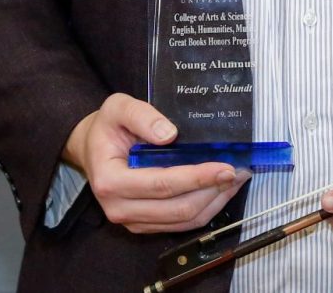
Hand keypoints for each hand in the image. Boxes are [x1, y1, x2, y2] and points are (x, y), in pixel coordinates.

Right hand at [63, 92, 248, 233]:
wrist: (93, 147)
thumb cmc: (107, 126)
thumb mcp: (118, 107)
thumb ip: (142, 116)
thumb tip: (170, 134)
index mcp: (111, 181)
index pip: (162, 184)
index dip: (197, 178)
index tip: (226, 167)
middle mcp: (119, 208)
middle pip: (177, 209)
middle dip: (213, 191)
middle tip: (240, 171)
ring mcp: (132, 220)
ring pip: (182, 221)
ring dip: (214, 202)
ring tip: (236, 179)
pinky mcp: (144, 224)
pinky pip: (180, 225)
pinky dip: (205, 209)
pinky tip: (220, 190)